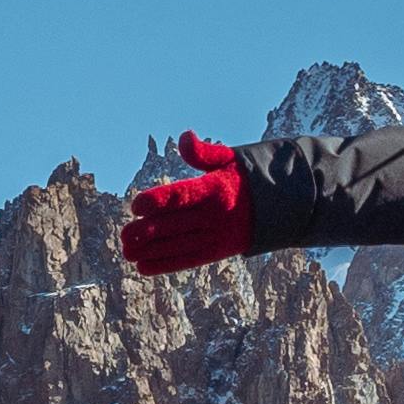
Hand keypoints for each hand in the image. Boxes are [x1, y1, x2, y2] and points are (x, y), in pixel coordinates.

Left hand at [118, 134, 252, 274]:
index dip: (157, 201)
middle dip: (147, 231)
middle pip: (175, 224)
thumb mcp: (229, 159)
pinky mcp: (217, 252)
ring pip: (178, 245)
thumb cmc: (244, 178)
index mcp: (216, 189)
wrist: (279, 207)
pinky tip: (143, 266)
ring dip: (151, 250)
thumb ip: (203, 153)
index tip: (136, 206)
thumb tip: (185, 137)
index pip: (182, 196)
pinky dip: (165, 264)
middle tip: (124, 234)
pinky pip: (188, 260)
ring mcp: (216, 236)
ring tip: (127, 251)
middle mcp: (215, 215)